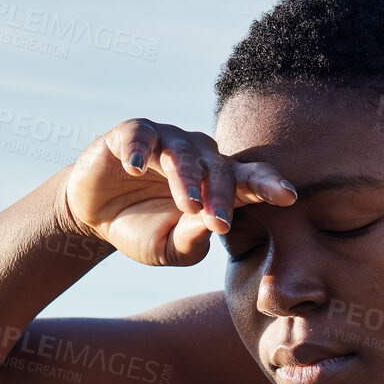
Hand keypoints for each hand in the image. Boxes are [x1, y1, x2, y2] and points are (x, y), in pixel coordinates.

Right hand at [58, 117, 297, 266]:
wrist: (96, 218)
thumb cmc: (143, 231)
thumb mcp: (168, 248)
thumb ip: (191, 242)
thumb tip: (209, 227)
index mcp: (219, 184)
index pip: (250, 180)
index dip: (268, 185)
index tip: (287, 196)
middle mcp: (199, 156)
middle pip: (219, 168)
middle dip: (222, 195)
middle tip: (220, 221)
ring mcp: (166, 142)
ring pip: (184, 152)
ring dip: (188, 177)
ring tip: (187, 204)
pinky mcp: (131, 134)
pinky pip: (140, 135)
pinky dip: (138, 149)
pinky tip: (134, 168)